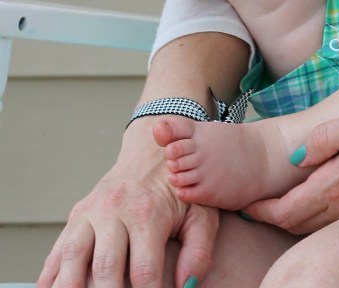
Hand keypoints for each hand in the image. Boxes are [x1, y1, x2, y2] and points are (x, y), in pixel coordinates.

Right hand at [36, 118, 218, 287]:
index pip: (144, 269)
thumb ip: (199, 250)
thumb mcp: (200, 212)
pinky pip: (58, 249)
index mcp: (149, 213)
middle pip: (105, 266)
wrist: (153, 150)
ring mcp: (91, 212)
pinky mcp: (76, 216)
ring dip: (69, 285)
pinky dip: (50, 274)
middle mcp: (115, 211)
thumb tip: (187, 285)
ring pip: (73, 255)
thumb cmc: (179, 188)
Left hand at [245, 101, 338, 233]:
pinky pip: (338, 225)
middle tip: (253, 203)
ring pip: (316, 229)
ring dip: (293, 220)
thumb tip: (296, 157)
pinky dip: (318, 219)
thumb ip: (329, 137)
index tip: (244, 200)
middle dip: (271, 217)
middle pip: (296, 225)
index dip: (259, 209)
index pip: (286, 210)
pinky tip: (320, 201)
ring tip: (279, 204)